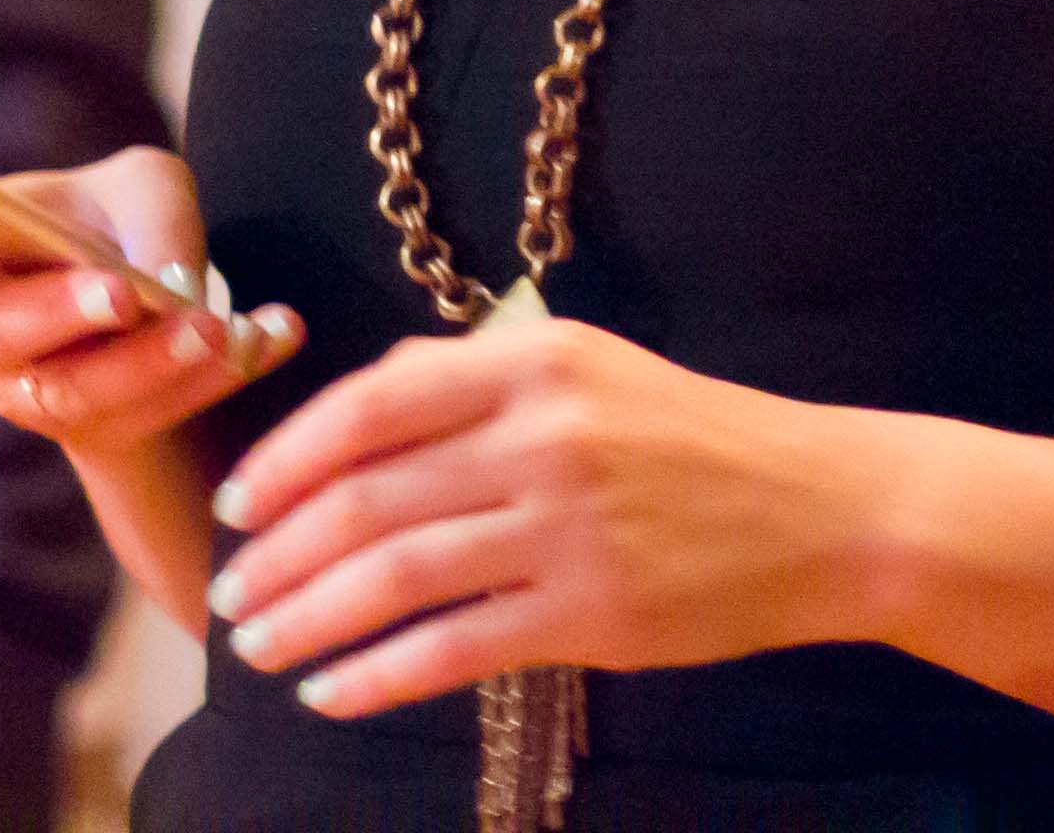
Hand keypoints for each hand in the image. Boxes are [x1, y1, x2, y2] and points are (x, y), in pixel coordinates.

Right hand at [0, 146, 298, 455]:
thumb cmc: (119, 220)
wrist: (154, 291)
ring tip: (226, 329)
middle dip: (60, 314)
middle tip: (125, 295)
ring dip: (154, 364)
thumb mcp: (143, 185)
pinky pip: (145, 419)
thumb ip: (149, 212)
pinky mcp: (87, 435)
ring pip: (74, 395)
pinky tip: (277, 336)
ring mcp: (19, 394)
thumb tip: (167, 280)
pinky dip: (217, 378)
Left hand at [206, 319, 884, 716]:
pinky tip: (333, 691)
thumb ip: (479, 383)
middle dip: (276, 552)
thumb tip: (361, 408)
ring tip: (259, 645)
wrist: (824, 509)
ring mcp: (566, 527)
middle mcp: (543, 435)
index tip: (235, 502)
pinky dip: (377, 674)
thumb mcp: (592, 371)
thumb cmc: (696, 439)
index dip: (285, 455)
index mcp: (534, 361)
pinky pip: (452, 648)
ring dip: (308, 615)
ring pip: (395, 573)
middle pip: (366, 496)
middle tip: (229, 595)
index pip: (371, 402)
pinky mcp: (592, 613)